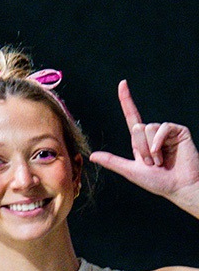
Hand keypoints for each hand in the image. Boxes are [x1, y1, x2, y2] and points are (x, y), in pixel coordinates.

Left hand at [89, 80, 198, 215]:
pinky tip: (163, 153)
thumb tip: (92, 156)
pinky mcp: (179, 131)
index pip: (132, 116)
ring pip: (148, 127)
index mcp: (141, 141)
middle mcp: (153, 134)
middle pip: (136, 127)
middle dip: (140, 148)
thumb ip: (112, 162)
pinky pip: (163, 127)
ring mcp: (166, 132)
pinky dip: (158, 141)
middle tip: (151, 163)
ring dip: (150, 148)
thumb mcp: (130, 171)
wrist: (179, 187)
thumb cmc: (157, 182)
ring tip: (160, 161)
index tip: (122, 83)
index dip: (127, 100)